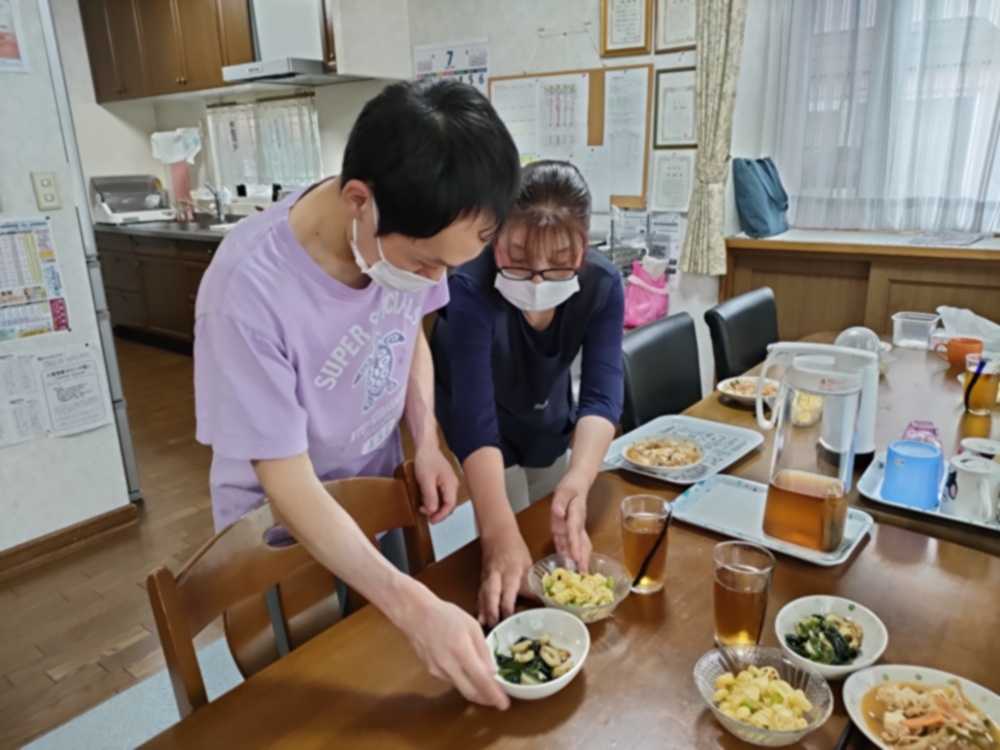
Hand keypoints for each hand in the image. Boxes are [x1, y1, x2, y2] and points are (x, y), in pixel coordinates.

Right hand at [395, 583, 509, 709]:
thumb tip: (492, 672)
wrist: (416, 614)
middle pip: (470, 693)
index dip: (494, 695)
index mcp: (461, 651)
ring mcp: (438, 671)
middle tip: (497, 700)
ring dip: (474, 689)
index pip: (481, 681)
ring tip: (485, 683)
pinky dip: (462, 680)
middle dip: (486, 700)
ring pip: (461, 688)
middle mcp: (448, 666)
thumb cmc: (446, 615)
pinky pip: (451, 680)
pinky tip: (466, 671)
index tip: (504, 704)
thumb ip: (483, 650)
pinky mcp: (431, 672)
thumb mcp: (472, 626)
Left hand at [413, 446, 458, 522]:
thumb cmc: (426, 460)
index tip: (431, 521)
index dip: (441, 515)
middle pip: (449, 505)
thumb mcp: (425, 480)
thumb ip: (430, 497)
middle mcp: (453, 485)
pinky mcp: (445, 481)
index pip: (450, 506)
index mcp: (451, 484)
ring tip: (425, 509)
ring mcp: (450, 483)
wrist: (426, 448)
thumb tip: (433, 511)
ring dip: (437, 508)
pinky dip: (436, 501)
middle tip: (427, 517)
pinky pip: (443, 495)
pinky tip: (427, 501)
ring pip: (446, 501)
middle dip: (439, 513)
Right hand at [478, 525, 532, 627]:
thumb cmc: (514, 549)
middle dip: (492, 611)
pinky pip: (479, 594)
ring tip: (484, 626)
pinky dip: (479, 606)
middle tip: (494, 626)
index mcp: (511, 572)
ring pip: (483, 596)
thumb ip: (533, 584)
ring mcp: (487, 579)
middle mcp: (497, 577)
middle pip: (491, 595)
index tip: (511, 619)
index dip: (508, 606)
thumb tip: (546, 602)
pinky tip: (479, 618)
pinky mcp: (482, 581)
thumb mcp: (528, 565)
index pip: (508, 592)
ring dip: (484, 611)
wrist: (498, 534)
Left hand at [550, 471, 592, 571]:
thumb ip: (560, 501)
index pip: (574, 532)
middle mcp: (579, 524)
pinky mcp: (575, 529)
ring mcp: (578, 527)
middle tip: (583, 574)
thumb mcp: (563, 490)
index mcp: (576, 514)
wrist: (580, 482)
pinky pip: (575, 543)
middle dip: (583, 558)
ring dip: (581, 559)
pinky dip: (573, 554)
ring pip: (581, 545)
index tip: (575, 558)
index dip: (574, 545)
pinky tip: (570, 563)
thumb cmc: (571, 486)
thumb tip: (557, 512)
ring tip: (580, 574)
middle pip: (582, 543)